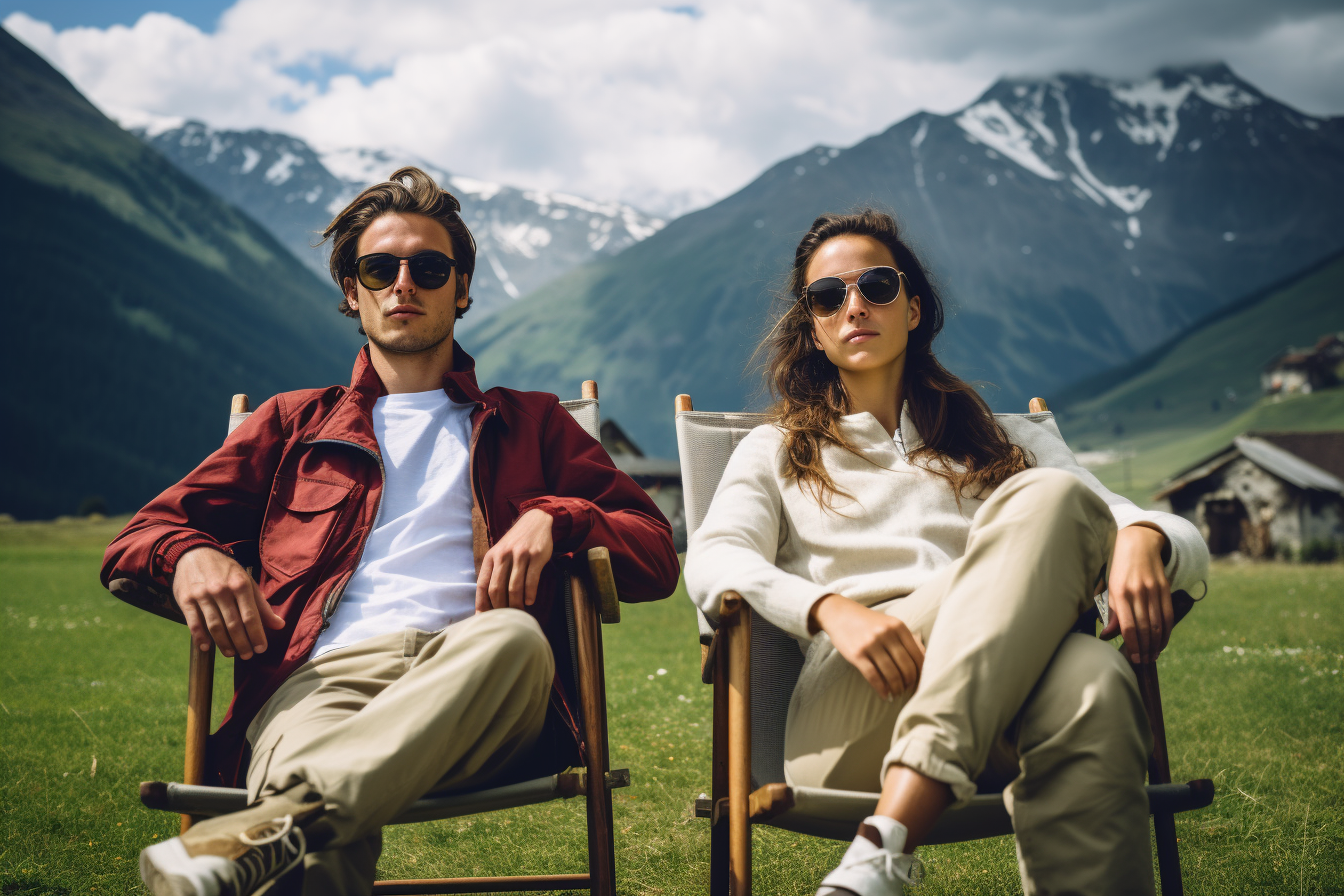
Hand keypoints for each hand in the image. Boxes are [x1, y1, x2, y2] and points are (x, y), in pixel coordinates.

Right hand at [173, 547, 284, 658]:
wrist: (194, 553)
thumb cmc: (225, 570)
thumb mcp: (246, 581)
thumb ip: (262, 605)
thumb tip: (279, 625)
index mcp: (240, 584)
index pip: (251, 616)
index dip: (257, 635)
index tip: (262, 649)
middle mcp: (221, 590)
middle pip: (233, 624)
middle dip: (242, 643)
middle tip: (248, 655)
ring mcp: (202, 595)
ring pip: (215, 626)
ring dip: (224, 644)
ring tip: (231, 654)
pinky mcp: (186, 600)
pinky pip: (194, 623)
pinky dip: (201, 638)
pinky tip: (207, 647)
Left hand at [476, 508, 554, 611]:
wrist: (536, 522)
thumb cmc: (515, 543)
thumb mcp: (500, 552)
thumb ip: (494, 571)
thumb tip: (488, 600)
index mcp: (491, 556)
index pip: (482, 584)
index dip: (482, 603)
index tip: (483, 618)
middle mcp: (503, 555)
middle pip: (497, 589)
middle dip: (500, 607)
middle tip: (505, 617)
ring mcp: (520, 556)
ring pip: (514, 587)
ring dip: (516, 604)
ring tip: (518, 612)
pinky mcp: (536, 556)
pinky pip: (531, 581)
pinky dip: (529, 594)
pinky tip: (530, 601)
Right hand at [809, 594, 924, 698]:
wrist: (839, 613)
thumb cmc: (868, 622)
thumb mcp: (890, 623)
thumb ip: (907, 639)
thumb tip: (925, 659)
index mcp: (898, 626)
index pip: (917, 655)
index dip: (920, 673)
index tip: (919, 682)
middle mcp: (886, 633)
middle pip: (906, 666)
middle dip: (909, 683)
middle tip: (908, 690)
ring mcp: (871, 643)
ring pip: (891, 674)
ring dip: (897, 688)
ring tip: (897, 694)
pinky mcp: (857, 654)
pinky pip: (873, 676)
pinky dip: (882, 689)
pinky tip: (885, 695)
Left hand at [1100, 525, 1171, 663]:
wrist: (1138, 543)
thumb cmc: (1118, 569)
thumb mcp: (1109, 588)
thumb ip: (1110, 613)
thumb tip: (1106, 636)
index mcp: (1120, 592)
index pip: (1129, 626)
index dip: (1133, 644)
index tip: (1134, 658)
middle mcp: (1138, 591)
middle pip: (1145, 628)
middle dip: (1145, 648)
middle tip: (1143, 661)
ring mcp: (1153, 589)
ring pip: (1158, 624)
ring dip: (1157, 644)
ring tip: (1153, 656)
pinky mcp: (1165, 588)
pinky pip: (1168, 615)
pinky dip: (1167, 631)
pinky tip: (1162, 642)